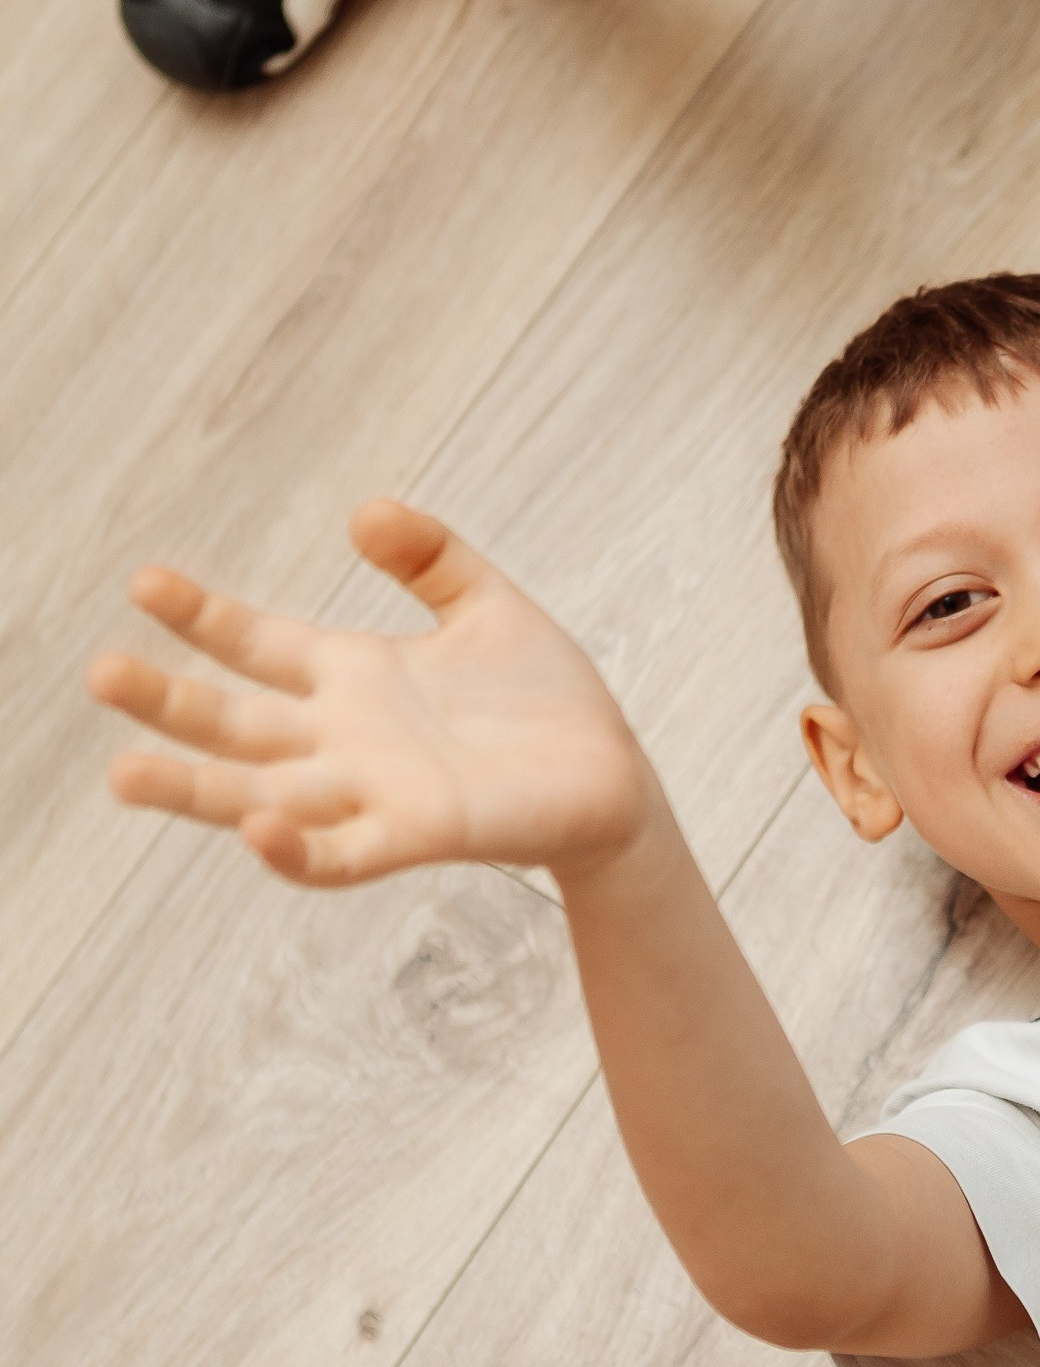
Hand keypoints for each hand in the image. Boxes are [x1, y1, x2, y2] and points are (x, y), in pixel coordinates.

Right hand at [88, 501, 655, 887]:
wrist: (612, 776)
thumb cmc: (545, 698)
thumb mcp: (486, 603)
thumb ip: (429, 555)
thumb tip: (364, 511)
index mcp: (353, 676)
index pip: (256, 644)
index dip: (202, 617)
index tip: (145, 582)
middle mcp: (345, 738)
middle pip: (234, 723)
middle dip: (166, 702)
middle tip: (100, 673)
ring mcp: (374, 792)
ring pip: (260, 798)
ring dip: (195, 791)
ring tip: (124, 773)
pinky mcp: (418, 835)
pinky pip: (339, 855)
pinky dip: (296, 851)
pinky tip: (258, 830)